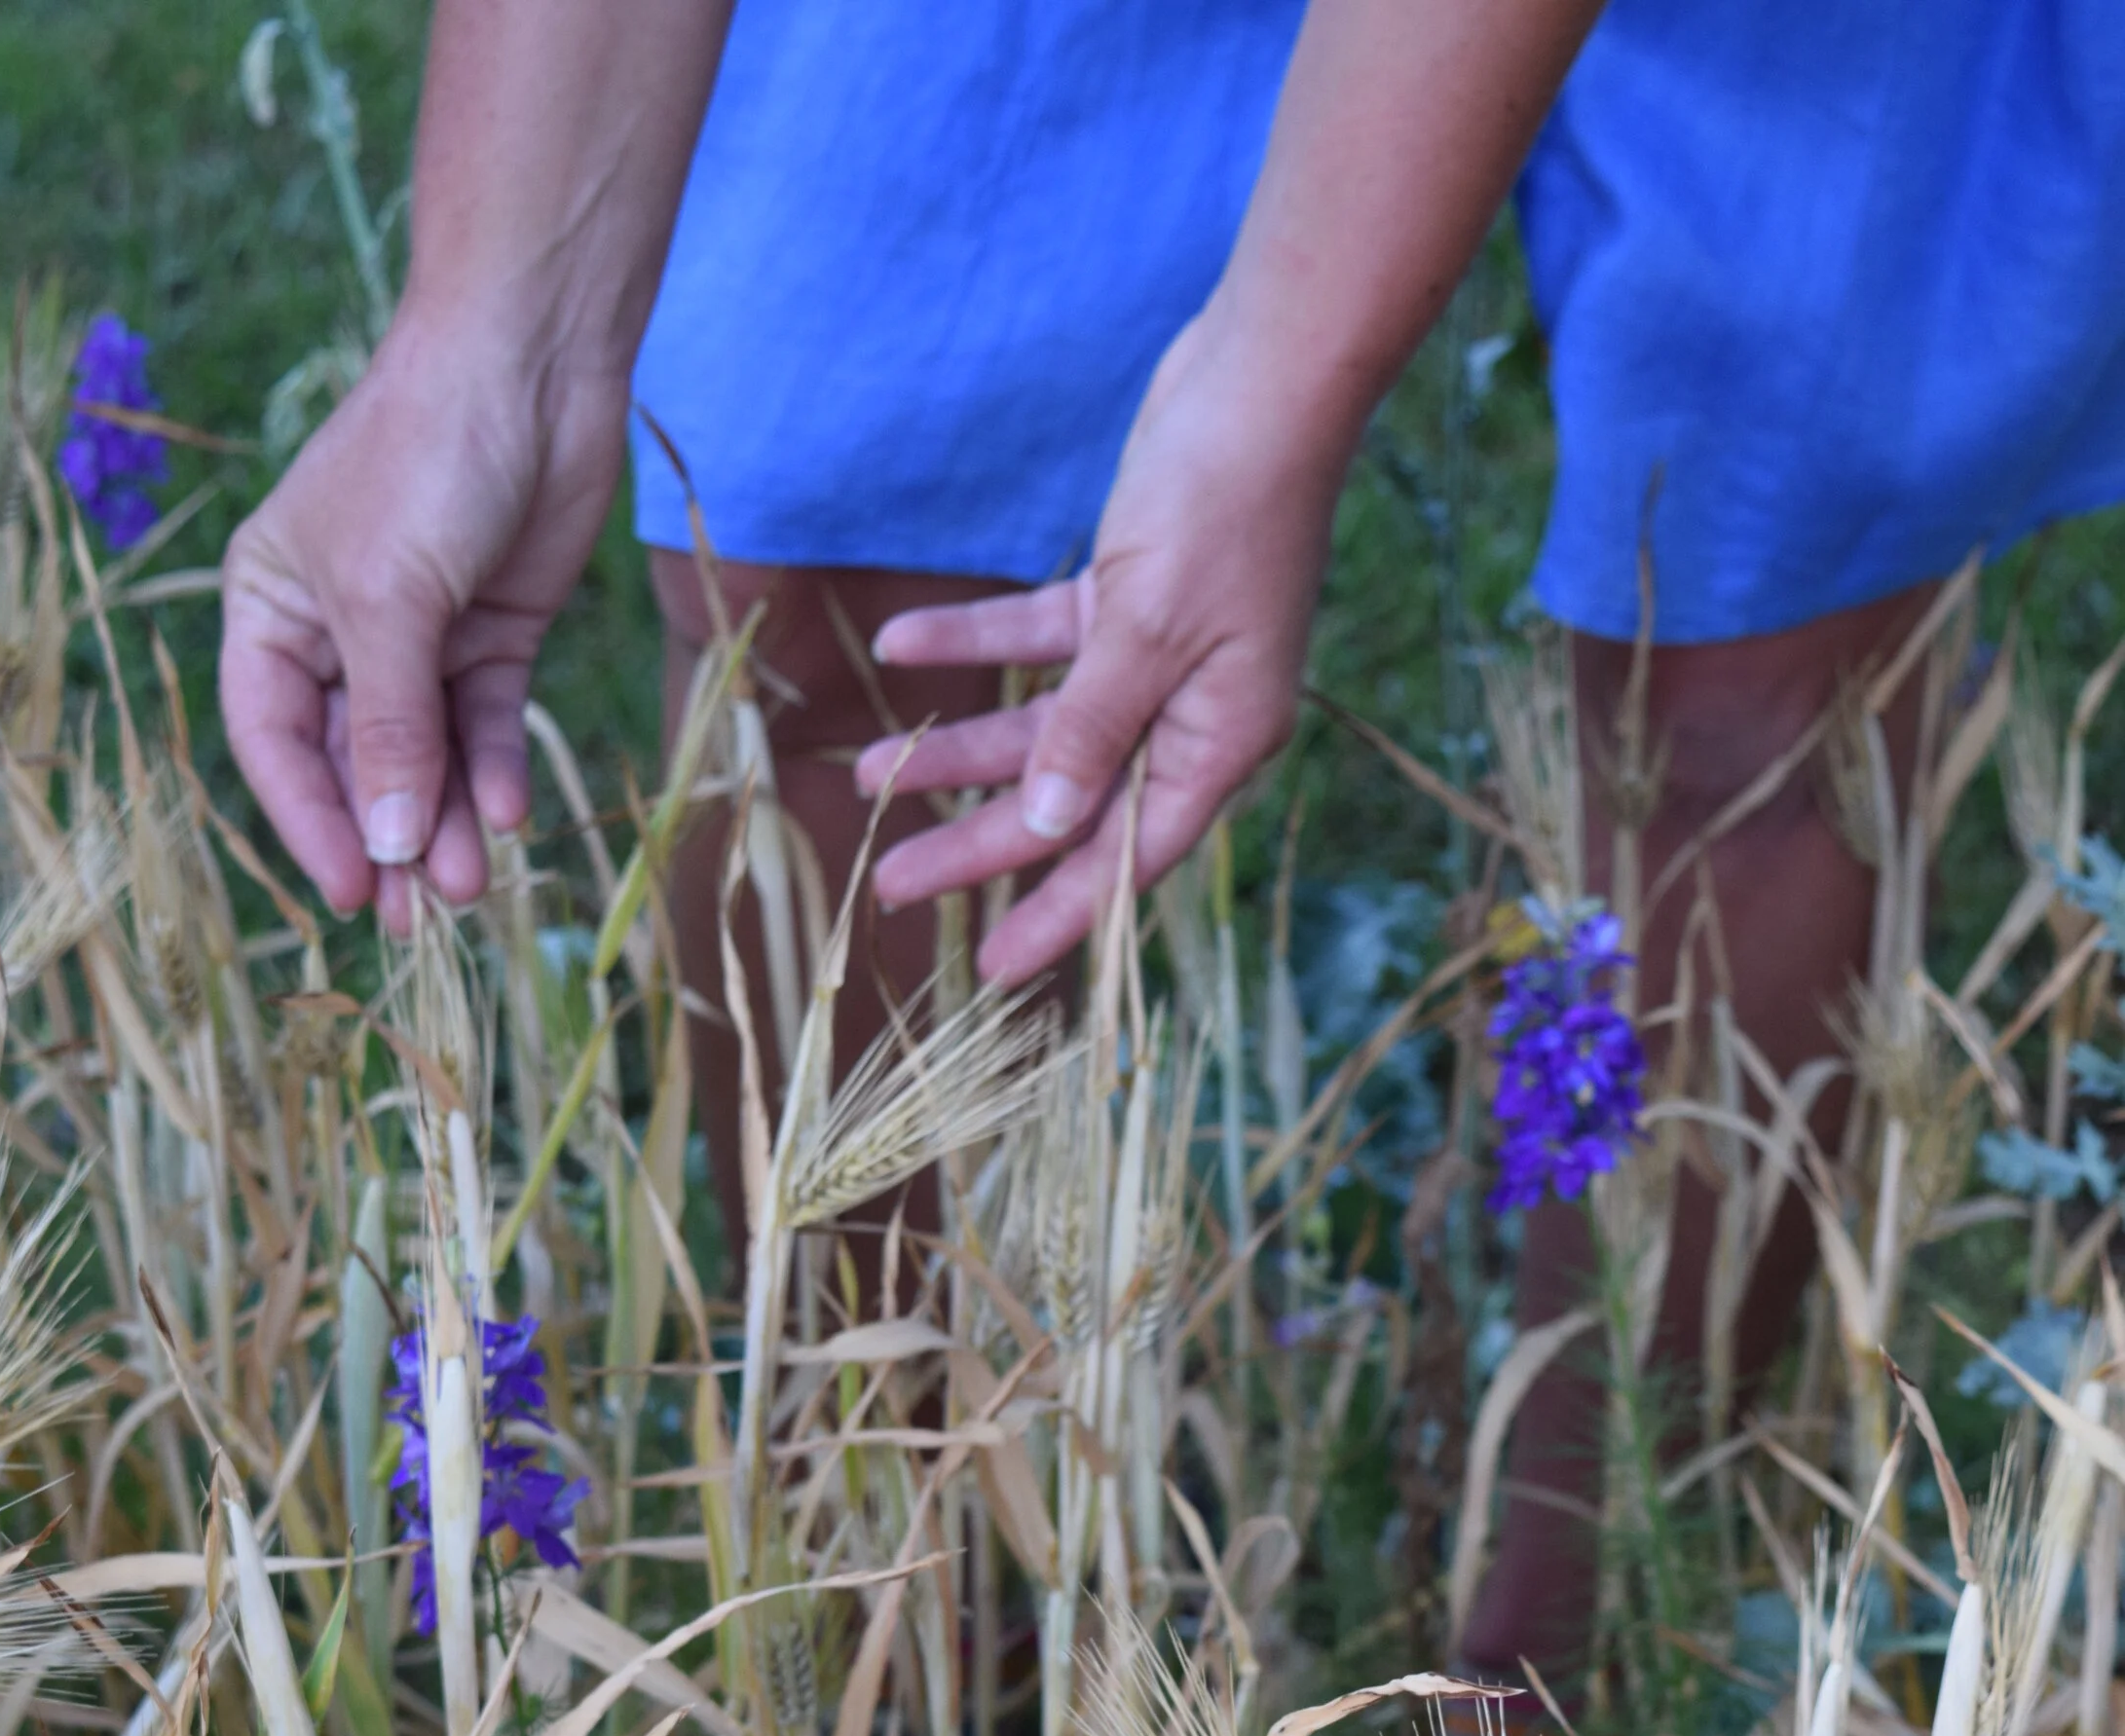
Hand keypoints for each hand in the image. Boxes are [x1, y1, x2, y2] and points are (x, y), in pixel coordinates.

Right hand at [221, 312, 627, 929]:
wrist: (531, 361)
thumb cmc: (425, 455)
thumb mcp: (390, 602)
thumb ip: (388, 731)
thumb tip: (387, 848)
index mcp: (270, 608)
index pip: (272, 741)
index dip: (309, 822)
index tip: (355, 891)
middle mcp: (337, 630)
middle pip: (353, 763)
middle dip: (389, 839)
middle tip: (421, 924)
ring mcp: (419, 637)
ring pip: (426, 758)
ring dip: (449, 822)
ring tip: (475, 884)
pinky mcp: (492, 635)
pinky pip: (484, 727)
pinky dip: (494, 772)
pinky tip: (509, 815)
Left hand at [854, 305, 1342, 984]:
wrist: (1259, 376)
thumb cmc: (1222, 506)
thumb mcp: (1145, 634)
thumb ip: (1090, 732)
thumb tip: (1048, 827)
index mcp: (1217, 743)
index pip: (1124, 857)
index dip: (1055, 914)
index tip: (989, 967)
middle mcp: (1189, 714)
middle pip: (1067, 802)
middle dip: (976, 842)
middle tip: (890, 885)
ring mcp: (1156, 658)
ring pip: (1041, 728)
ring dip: (955, 748)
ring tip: (867, 774)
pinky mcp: (1126, 598)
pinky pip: (1036, 642)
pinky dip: (973, 644)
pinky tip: (901, 647)